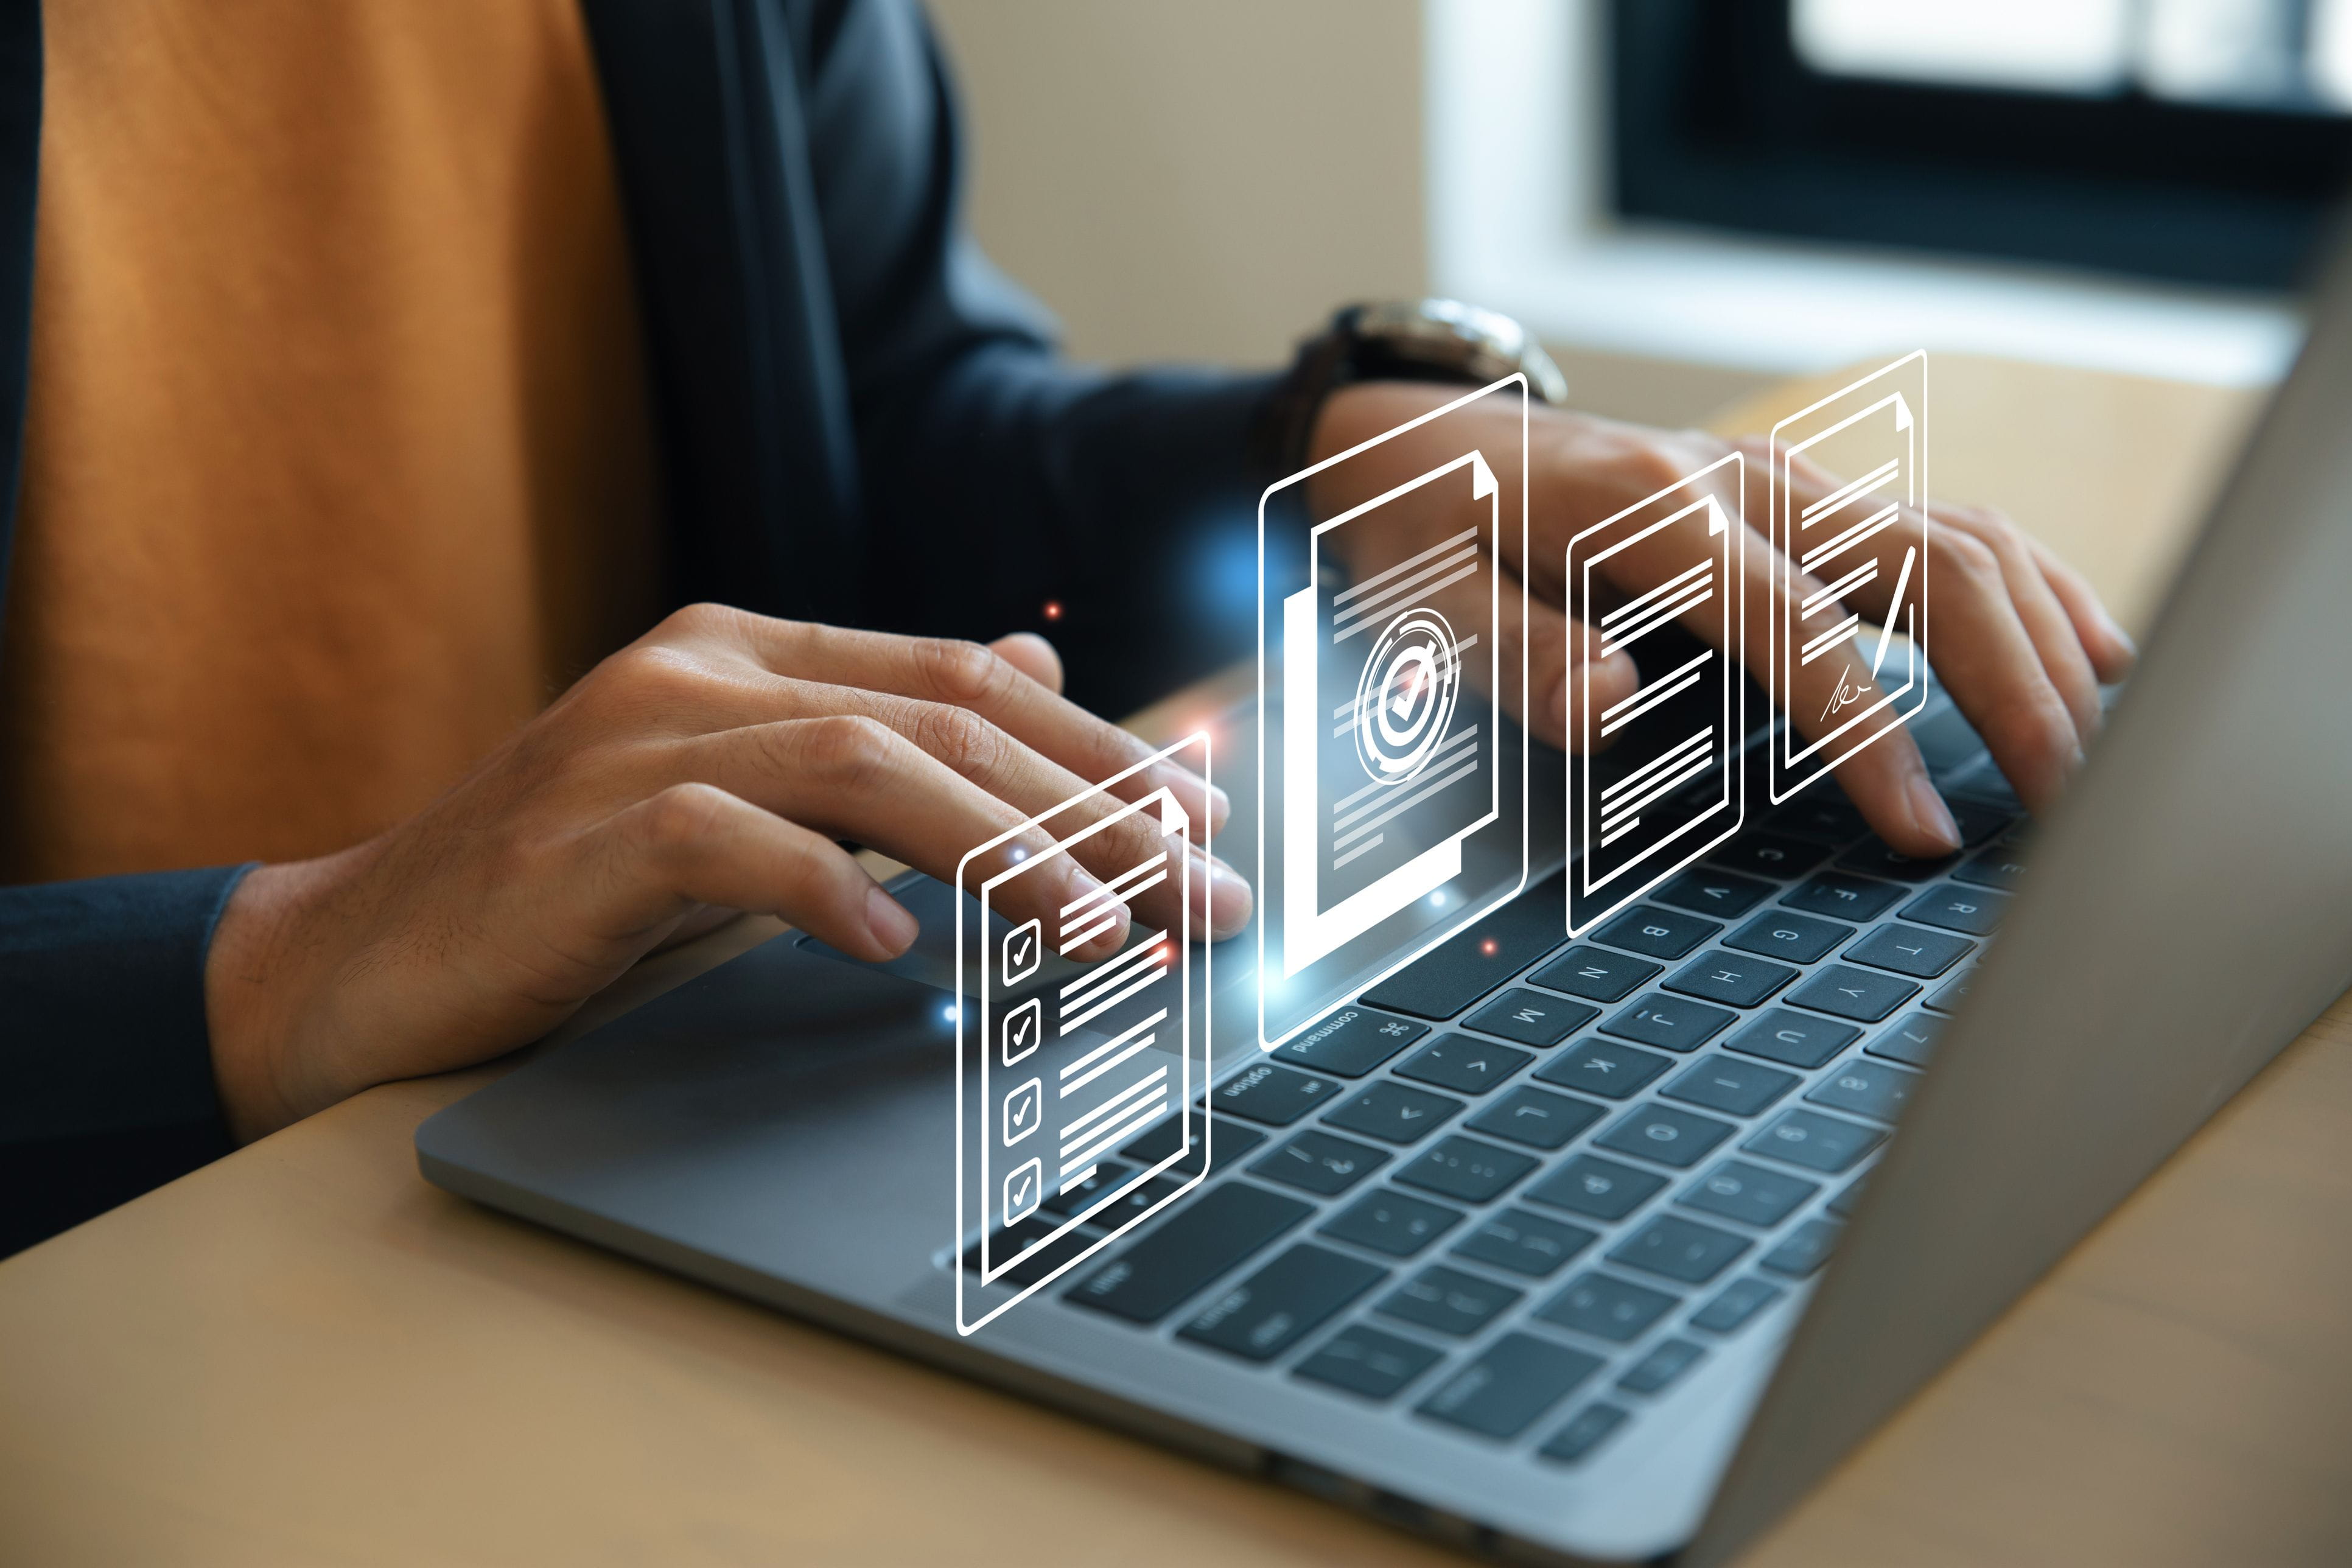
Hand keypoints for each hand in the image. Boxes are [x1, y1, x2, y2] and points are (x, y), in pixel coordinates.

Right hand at [204, 608, 1247, 1140]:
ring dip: (1004, 850)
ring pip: (864, 764)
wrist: (365, 960)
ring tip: (1102, 930)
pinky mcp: (576, 836)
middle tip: (1204, 898)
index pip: (968, 682)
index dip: (1102, 751)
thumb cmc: (579, 894)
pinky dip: (823, 891)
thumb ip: (881, 744)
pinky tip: (897, 949)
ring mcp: (631, 744)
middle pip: (946, 722)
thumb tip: (1038, 683)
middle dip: (1096, 812)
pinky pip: (727, 844)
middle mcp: (701, 673)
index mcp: (753, 653)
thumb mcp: (752, 809)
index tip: (1207, 825)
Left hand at [1308, 384, 2135, 856]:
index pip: (1802, 632)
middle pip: (1931, 571)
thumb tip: (1609, 703)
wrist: (1407, 444)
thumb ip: (1511, 654)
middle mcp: (1740, 484)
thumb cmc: (1417, 538)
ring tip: (2107, 750)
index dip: (1876, 737)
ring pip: (1961, 542)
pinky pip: (1945, 528)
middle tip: (2075, 810)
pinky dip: (2030, 587)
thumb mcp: (1422, 605)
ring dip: (2047, 642)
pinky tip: (2089, 650)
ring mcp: (1780, 482)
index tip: (1929, 834)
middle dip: (2019, 691)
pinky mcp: (1798, 497)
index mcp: (1651, 514)